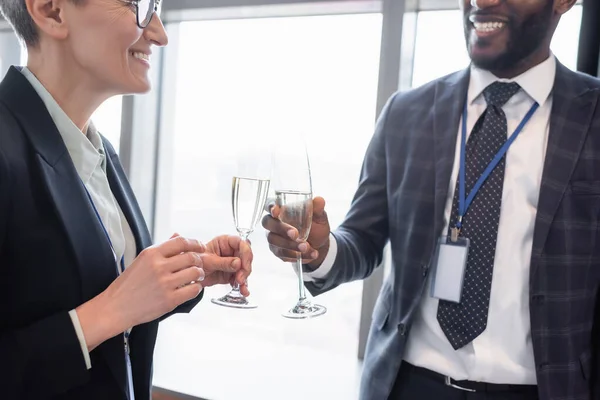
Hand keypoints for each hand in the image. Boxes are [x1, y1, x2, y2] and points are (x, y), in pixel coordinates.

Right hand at [77, 235, 208, 350]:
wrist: (115, 307)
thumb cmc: (128, 284)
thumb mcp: (142, 260)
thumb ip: (162, 248)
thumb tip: (178, 235)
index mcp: (151, 254)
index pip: (181, 242)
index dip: (195, 243)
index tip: (200, 247)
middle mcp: (158, 267)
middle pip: (191, 257)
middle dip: (199, 260)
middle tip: (198, 264)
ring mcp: (164, 284)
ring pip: (195, 272)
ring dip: (200, 274)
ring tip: (196, 276)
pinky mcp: (169, 300)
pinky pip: (193, 290)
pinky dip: (196, 288)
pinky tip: (191, 288)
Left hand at [201, 234, 252, 295]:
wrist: (190, 276)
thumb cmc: (195, 262)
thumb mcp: (208, 261)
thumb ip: (223, 262)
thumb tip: (238, 263)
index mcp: (225, 242)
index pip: (241, 243)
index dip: (245, 253)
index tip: (243, 264)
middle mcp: (231, 251)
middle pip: (246, 257)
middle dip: (245, 268)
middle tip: (240, 278)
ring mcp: (233, 263)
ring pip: (245, 269)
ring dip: (245, 278)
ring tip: (241, 286)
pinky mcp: (232, 274)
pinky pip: (241, 279)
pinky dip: (243, 286)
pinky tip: (244, 291)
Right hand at [262, 196, 330, 269]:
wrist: (319, 245)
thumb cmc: (315, 226)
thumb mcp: (319, 217)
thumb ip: (318, 209)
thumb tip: (319, 200)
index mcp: (283, 209)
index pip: (270, 204)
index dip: (270, 206)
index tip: (276, 211)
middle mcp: (275, 222)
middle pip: (268, 223)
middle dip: (281, 229)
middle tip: (295, 234)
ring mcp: (274, 237)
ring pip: (274, 241)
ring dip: (291, 245)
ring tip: (307, 247)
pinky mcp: (277, 251)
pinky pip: (282, 254)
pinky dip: (296, 255)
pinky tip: (310, 254)